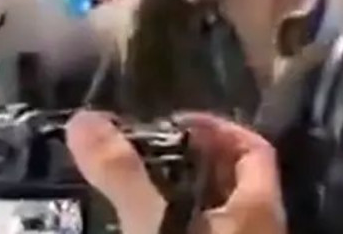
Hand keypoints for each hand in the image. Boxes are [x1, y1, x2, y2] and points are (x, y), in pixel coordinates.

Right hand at [65, 111, 286, 233]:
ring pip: (214, 216)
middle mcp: (257, 231)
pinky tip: (140, 230)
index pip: (253, 150)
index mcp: (257, 207)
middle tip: (144, 154)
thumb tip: (84, 120)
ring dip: (178, 198)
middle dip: (190, 163)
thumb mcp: (155, 225)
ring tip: (133, 188)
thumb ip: (123, 175)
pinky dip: (173, 227)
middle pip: (232, 182)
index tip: (175, 123)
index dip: (219, 129)